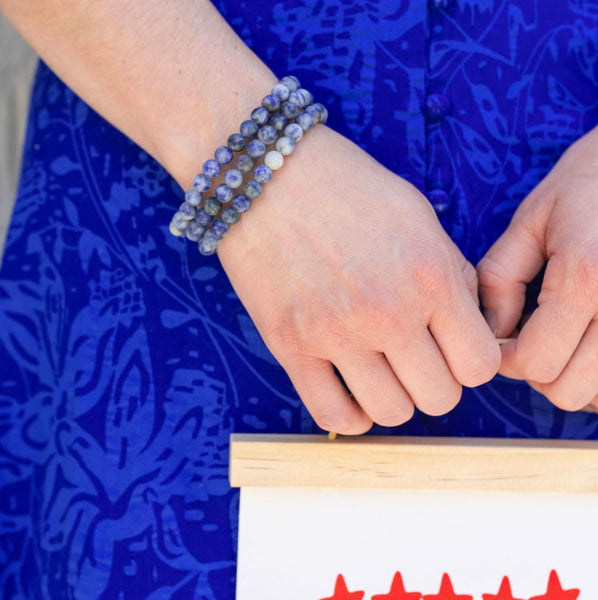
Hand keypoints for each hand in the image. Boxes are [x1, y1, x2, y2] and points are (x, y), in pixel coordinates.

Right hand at [218, 126, 499, 433]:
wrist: (265, 172)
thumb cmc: (346, 187)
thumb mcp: (419, 215)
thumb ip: (452, 274)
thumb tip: (467, 324)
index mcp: (430, 276)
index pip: (479, 365)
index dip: (470, 361)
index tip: (452, 348)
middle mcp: (387, 312)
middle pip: (439, 398)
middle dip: (435, 383)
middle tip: (416, 358)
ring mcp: (335, 333)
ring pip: (391, 414)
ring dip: (394, 399)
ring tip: (381, 371)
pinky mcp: (289, 345)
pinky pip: (332, 416)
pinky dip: (351, 415)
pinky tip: (351, 389)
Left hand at [478, 126, 597, 410]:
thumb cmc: (588, 185)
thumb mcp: (531, 222)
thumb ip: (500, 279)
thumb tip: (494, 332)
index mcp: (586, 278)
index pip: (534, 362)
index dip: (505, 360)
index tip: (502, 338)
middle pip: (567, 390)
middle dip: (536, 371)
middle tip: (531, 338)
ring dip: (571, 377)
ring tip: (563, 338)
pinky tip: (590, 342)